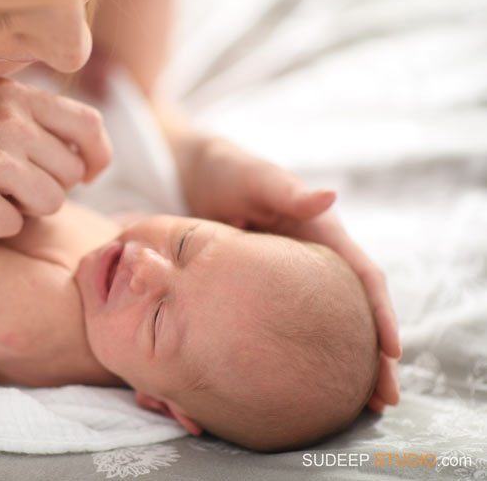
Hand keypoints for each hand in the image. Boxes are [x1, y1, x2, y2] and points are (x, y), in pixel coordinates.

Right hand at [0, 77, 111, 236]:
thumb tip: (86, 146)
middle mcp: (8, 119)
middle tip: (6, 190)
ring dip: (24, 210)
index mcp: (12, 93)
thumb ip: (27, 116)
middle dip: (49, 189)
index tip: (89, 176)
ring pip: (51, 203)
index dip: (98, 156)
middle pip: (71, 172)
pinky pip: (15, 226)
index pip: (89, 124)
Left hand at [180, 137, 400, 409]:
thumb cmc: (226, 170)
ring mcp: (283, 281)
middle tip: (380, 401)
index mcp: (320, 234)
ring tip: (347, 408)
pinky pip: (280, 327)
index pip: (362, 277)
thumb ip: (286, 191)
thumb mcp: (253, 177)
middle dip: (369, 356)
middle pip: (349, 313)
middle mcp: (309, 262)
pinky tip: (290, 387)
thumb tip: (328, 197)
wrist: (185, 177)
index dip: (380, 314)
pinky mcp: (255, 293)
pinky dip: (292, 356)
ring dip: (335, 364)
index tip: (392, 354)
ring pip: (318, 327)